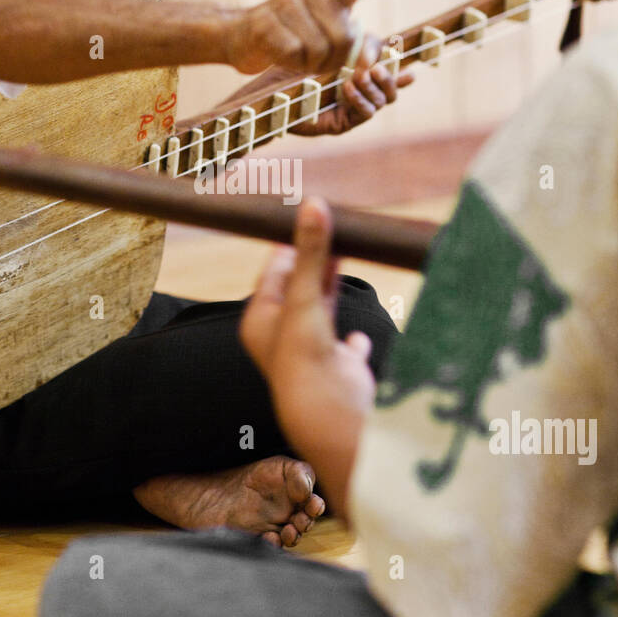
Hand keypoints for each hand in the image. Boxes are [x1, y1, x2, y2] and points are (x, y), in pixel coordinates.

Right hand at [225, 0, 396, 75]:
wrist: (244, 37)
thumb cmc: (297, 38)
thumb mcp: (329, 36)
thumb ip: (356, 46)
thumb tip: (368, 63)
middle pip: (343, 37)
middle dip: (336, 59)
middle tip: (321, 60)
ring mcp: (284, 1)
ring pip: (317, 48)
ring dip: (311, 64)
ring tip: (299, 55)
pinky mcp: (265, 21)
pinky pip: (293, 52)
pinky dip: (291, 63)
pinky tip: (281, 54)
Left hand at [239, 198, 375, 515]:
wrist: (328, 411)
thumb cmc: (303, 356)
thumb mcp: (304, 295)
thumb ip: (311, 252)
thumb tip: (313, 205)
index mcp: (260, 320)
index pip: (273, 272)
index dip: (290, 246)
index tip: (307, 219)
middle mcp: (281, 336)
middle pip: (297, 288)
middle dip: (314, 261)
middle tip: (331, 229)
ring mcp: (309, 351)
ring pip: (320, 310)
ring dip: (330, 287)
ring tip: (345, 254)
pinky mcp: (336, 366)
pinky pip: (344, 346)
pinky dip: (351, 338)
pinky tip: (357, 334)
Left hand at [290, 47, 414, 135]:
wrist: (269, 94)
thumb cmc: (294, 70)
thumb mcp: (323, 53)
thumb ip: (350, 47)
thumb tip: (374, 38)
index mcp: (357, 71)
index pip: (387, 66)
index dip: (394, 60)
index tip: (390, 50)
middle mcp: (359, 91)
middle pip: (391, 87)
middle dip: (389, 76)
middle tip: (376, 68)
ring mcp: (353, 108)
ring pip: (383, 100)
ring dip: (373, 87)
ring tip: (359, 75)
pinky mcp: (344, 123)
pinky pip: (366, 113)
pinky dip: (360, 99)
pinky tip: (347, 87)